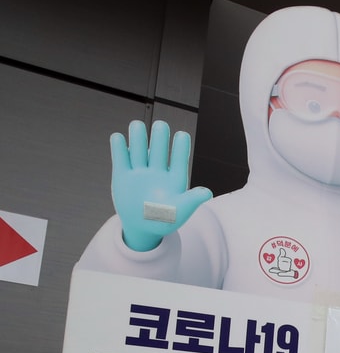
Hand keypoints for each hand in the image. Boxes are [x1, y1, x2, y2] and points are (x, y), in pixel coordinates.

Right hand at [111, 120, 211, 250]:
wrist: (143, 228)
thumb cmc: (165, 220)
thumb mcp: (181, 211)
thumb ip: (192, 200)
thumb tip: (207, 193)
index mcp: (175, 179)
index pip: (179, 160)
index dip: (180, 148)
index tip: (182, 135)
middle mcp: (158, 172)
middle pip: (159, 151)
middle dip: (159, 138)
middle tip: (161, 125)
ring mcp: (140, 173)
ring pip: (139, 151)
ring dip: (138, 139)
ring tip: (137, 125)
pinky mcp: (123, 176)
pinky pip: (121, 160)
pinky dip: (119, 149)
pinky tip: (118, 137)